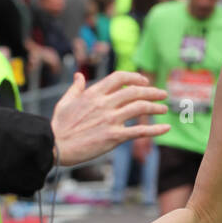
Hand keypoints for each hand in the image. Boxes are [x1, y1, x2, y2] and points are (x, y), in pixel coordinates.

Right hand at [50, 70, 169, 165]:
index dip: (134, 77)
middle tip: (162, 94)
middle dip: (151, 91)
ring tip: (164, 109)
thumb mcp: (65, 102)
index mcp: (93, 94)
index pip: (119, 78)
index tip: (144, 81)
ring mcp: (110, 120)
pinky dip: (155, 129)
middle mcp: (104, 104)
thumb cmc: (59, 126)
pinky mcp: (114, 137)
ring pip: (139, 108)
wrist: (56, 146)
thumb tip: (79, 76)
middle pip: (134, 92)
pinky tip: (165, 128)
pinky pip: (139, 131)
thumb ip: (75, 88)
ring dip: (155, 107)